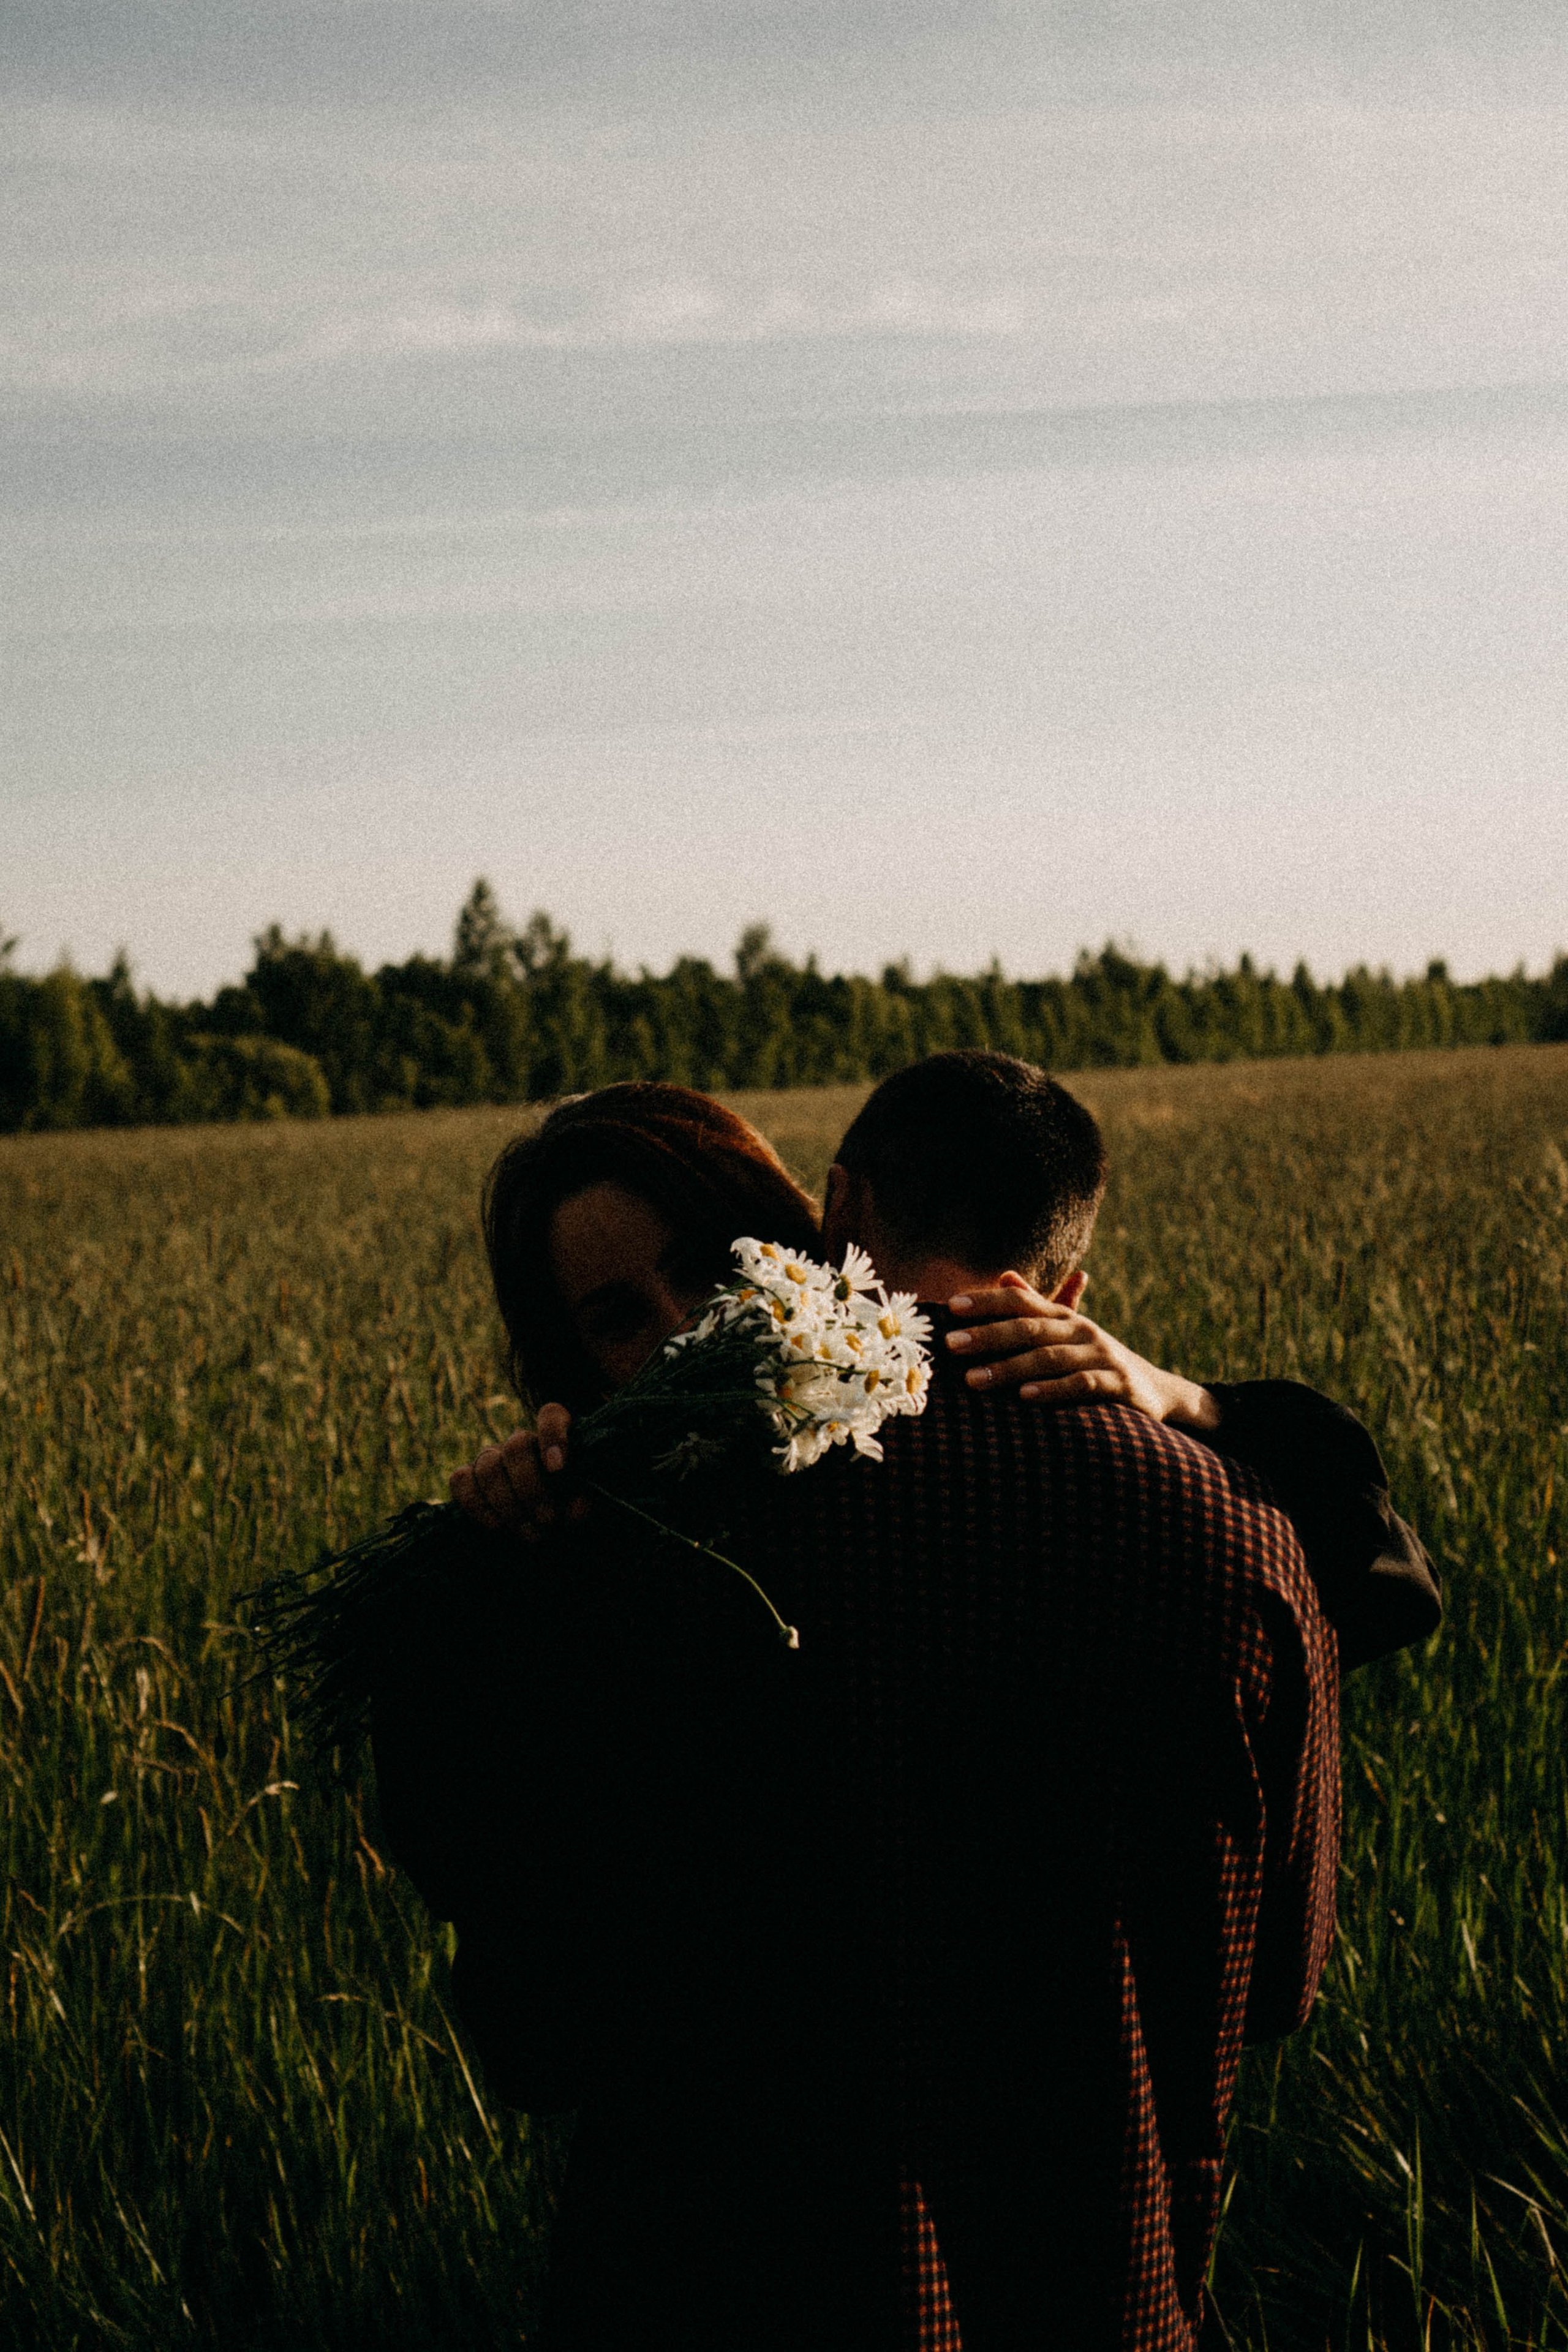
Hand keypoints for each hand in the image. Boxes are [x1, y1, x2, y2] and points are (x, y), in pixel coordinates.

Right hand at [448, 1402, 588, 1537]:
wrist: (542, 1527)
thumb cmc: (567, 1509)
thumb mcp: (583, 1505)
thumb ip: (582, 1502)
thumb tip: (573, 1510)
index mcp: (554, 1436)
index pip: (551, 1416)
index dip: (552, 1436)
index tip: (558, 1468)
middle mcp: (521, 1441)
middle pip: (515, 1446)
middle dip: (531, 1488)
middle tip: (548, 1520)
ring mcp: (492, 1457)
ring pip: (488, 1466)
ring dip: (508, 1504)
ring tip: (530, 1533)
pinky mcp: (468, 1477)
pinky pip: (460, 1481)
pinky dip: (477, 1504)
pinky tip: (497, 1525)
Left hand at [944, 1273, 1220, 1429]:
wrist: (1155, 1391)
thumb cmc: (1094, 1360)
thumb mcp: (1065, 1331)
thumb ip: (1034, 1306)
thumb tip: (1003, 1275)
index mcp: (1063, 1317)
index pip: (1020, 1302)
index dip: (986, 1301)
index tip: (951, 1306)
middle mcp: (1080, 1330)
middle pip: (1029, 1328)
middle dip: (987, 1335)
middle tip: (950, 1345)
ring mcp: (1100, 1356)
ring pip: (1049, 1358)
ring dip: (1009, 1368)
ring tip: (973, 1379)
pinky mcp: (1117, 1385)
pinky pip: (1081, 1385)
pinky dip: (1053, 1390)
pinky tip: (1025, 1397)